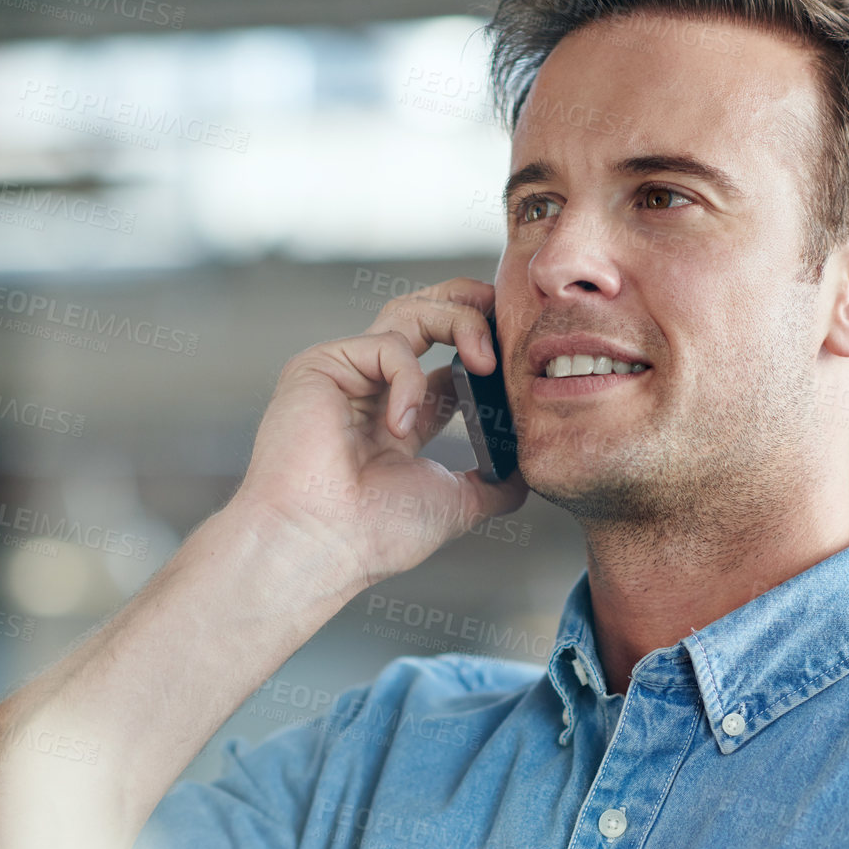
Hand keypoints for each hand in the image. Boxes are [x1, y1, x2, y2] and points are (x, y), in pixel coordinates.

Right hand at [233, 277, 528, 593]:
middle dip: (470, 304)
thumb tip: (527, 471)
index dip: (486, 348)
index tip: (521, 357)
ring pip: (409, 312)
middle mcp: (371, 388)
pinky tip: (401, 427)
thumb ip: (495, 484)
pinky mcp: (320, 365)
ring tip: (484, 361)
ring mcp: (345, 373)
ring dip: (458, 322)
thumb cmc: (375, 533)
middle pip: (425, 315)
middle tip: (507, 314)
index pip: (447, 360)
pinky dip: (409, 381)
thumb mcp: (457, 503)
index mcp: (401, 417)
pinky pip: (386, 346)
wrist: (320, 545)